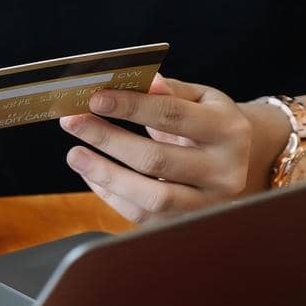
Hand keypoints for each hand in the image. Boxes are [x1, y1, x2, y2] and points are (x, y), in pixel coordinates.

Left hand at [59, 74, 255, 222]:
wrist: (233, 161)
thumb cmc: (205, 123)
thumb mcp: (198, 99)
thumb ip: (168, 90)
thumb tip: (142, 80)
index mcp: (229, 130)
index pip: (173, 115)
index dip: (131, 106)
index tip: (94, 98)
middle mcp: (224, 172)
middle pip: (157, 159)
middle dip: (108, 139)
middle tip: (72, 121)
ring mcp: (208, 204)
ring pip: (151, 197)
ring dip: (105, 174)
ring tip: (74, 154)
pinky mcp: (186, 224)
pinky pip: (142, 215)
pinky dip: (111, 195)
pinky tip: (91, 174)